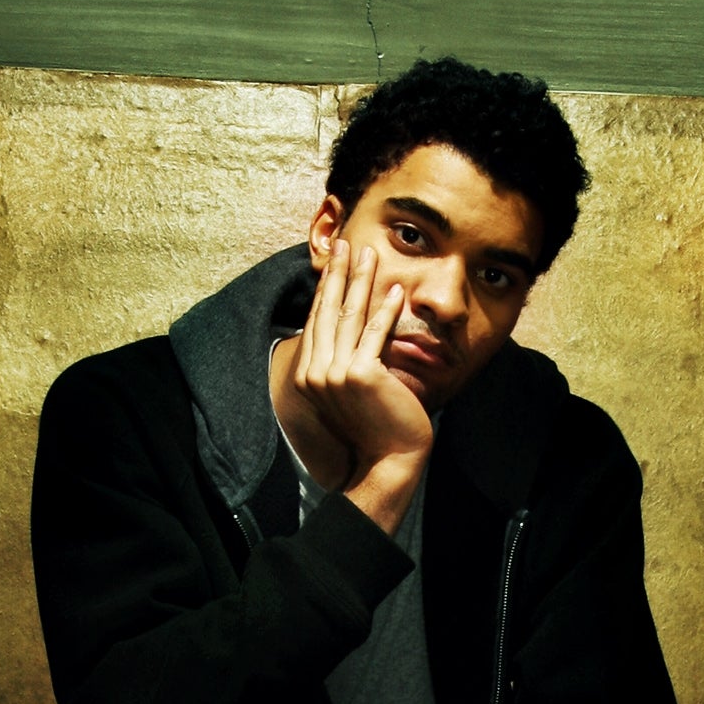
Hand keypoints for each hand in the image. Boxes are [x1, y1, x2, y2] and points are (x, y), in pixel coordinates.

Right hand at [290, 239, 433, 532]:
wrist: (387, 460)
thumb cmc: (374, 426)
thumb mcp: (350, 389)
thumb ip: (346, 359)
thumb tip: (354, 325)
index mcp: (307, 374)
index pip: (318, 319)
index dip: (327, 286)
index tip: (335, 261)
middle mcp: (315, 372)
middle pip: (328, 310)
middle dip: (339, 273)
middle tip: (346, 242)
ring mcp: (335, 374)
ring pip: (350, 316)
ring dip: (362, 281)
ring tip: (371, 254)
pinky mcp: (361, 375)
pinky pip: (374, 334)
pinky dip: (386, 310)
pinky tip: (396, 290)